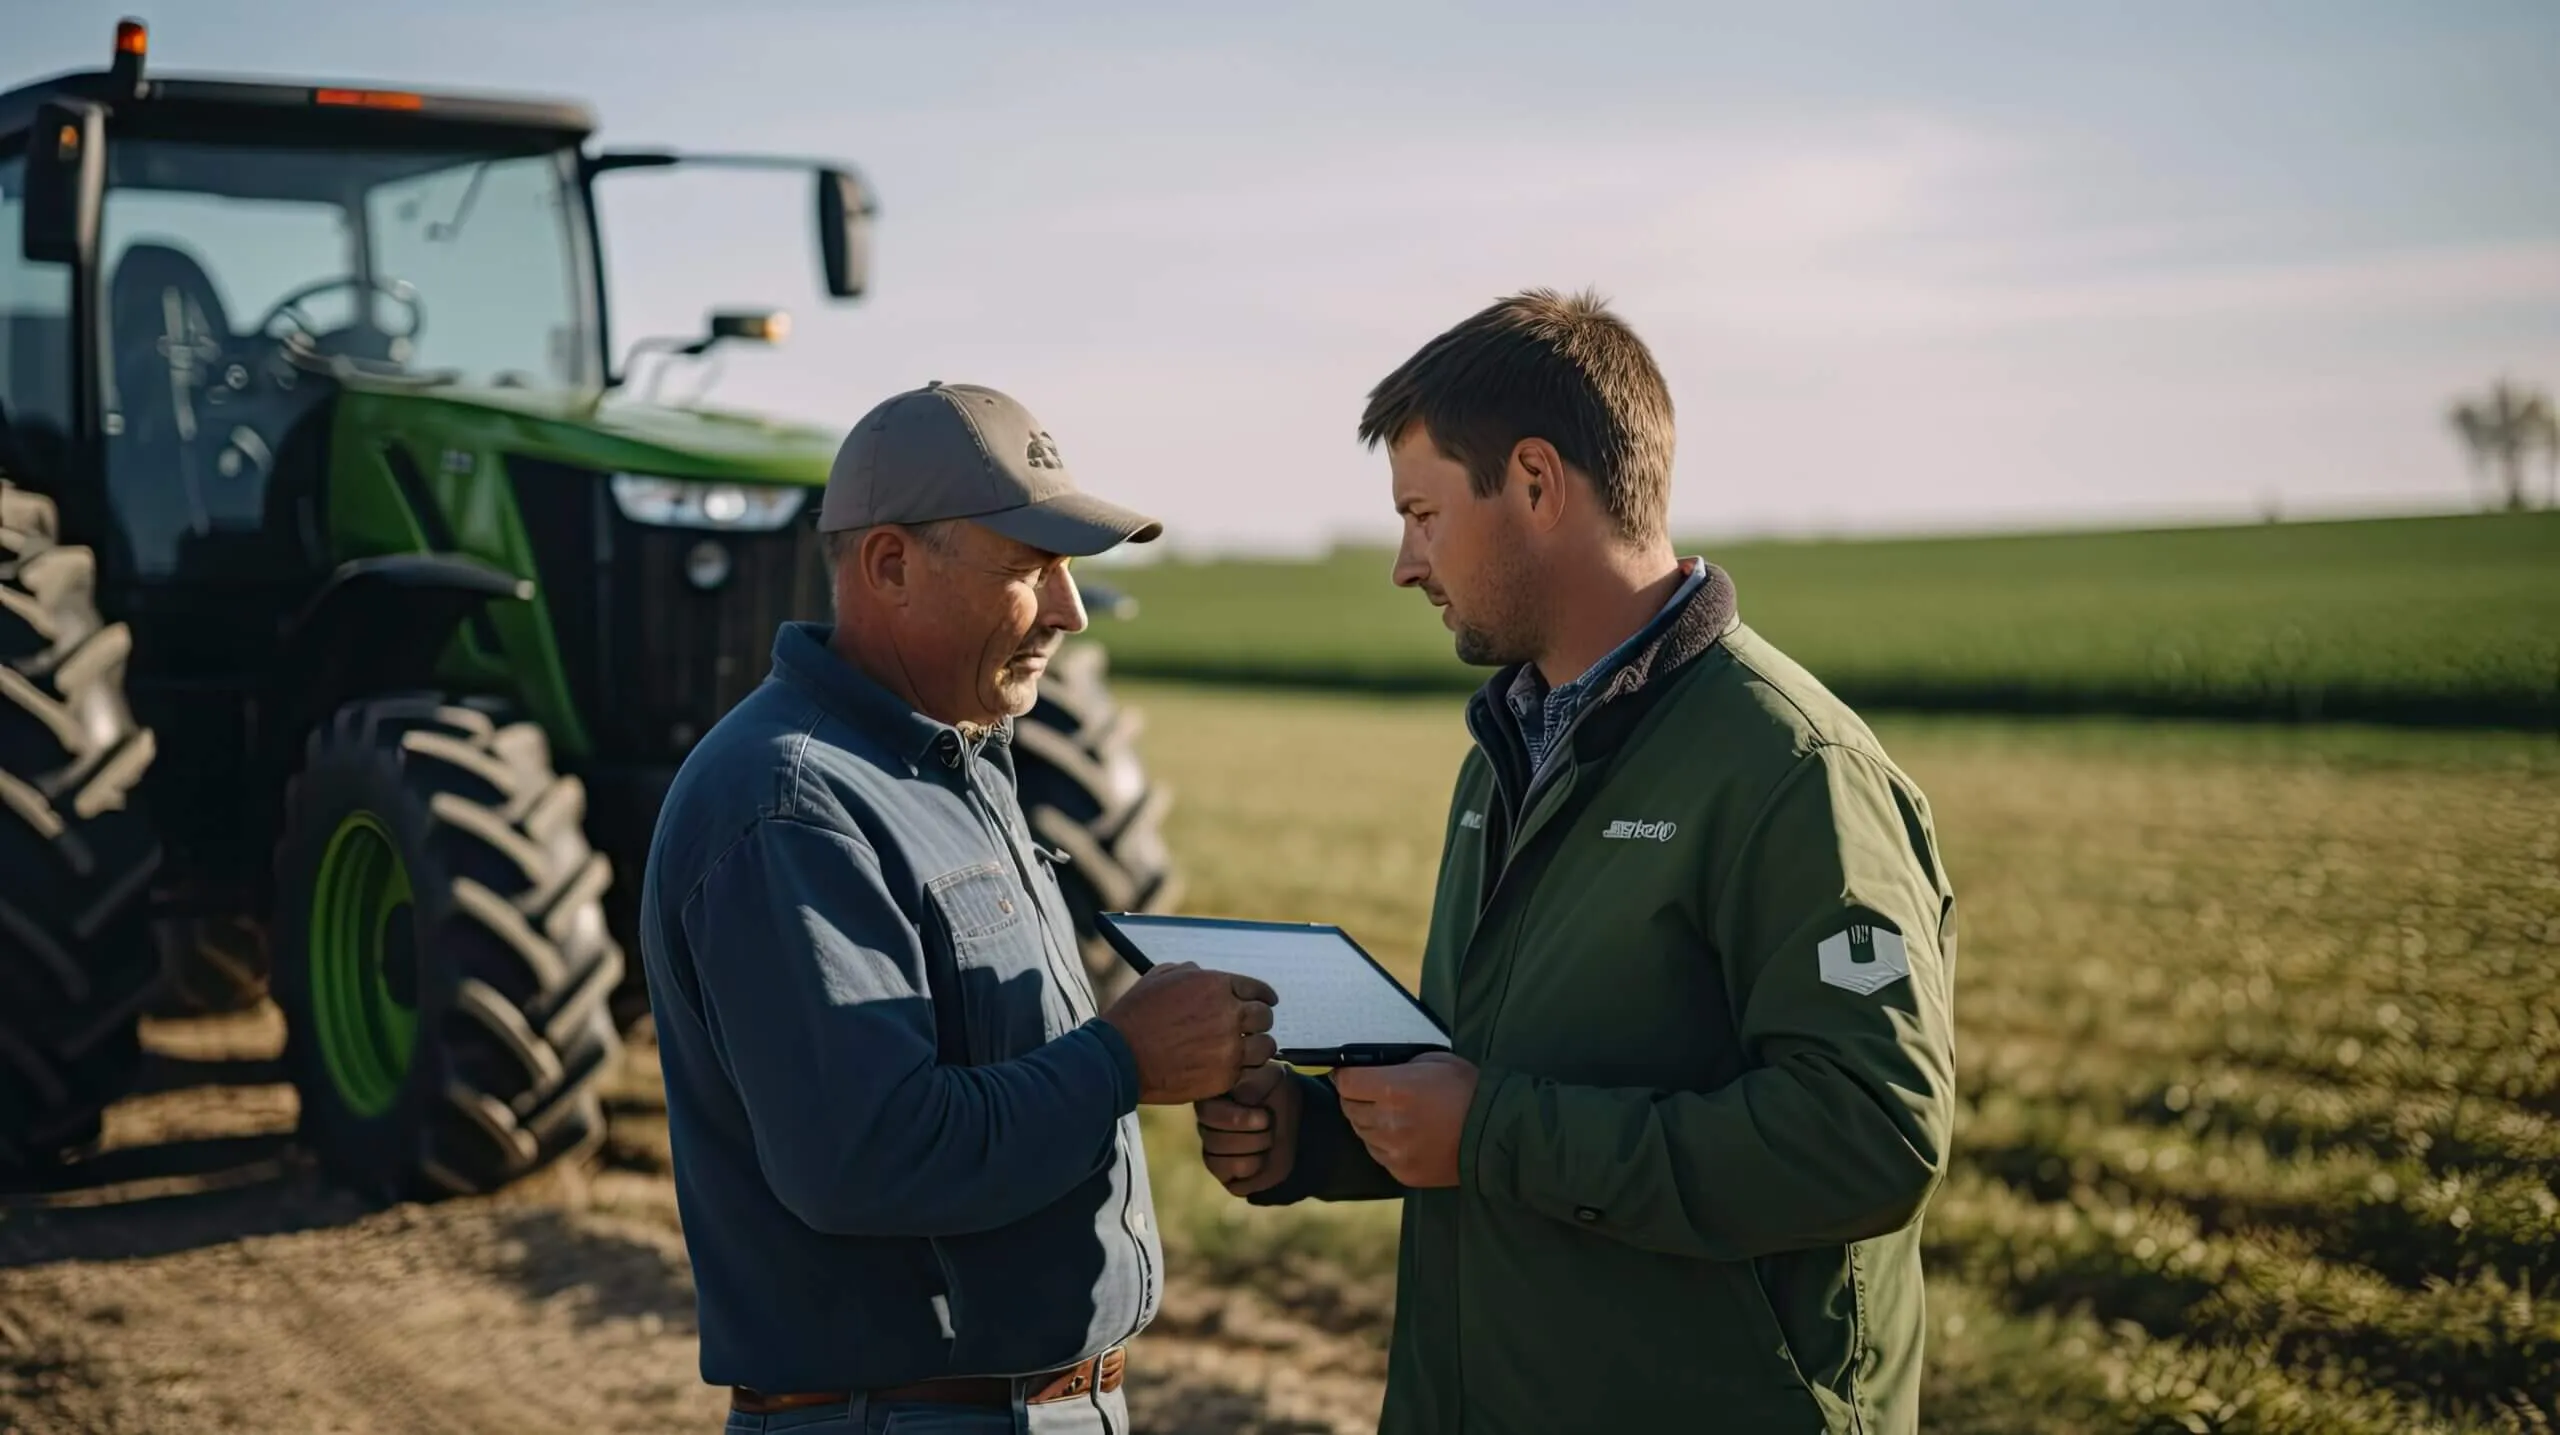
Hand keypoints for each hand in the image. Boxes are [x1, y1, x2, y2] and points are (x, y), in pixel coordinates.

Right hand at [1099, 962, 1278, 1104]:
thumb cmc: (1136, 1014)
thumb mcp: (1161, 977)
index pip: (1258, 989)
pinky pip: (1250, 1073)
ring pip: (1265, 1047)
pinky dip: (1246, 1072)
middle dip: (1259, 1022)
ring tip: (1247, 1052)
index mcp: (1216, 984)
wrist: (1120, 1056)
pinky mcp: (1224, 1076)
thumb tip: (1205, 974)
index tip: (1266, 1002)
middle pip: (1265, 1018)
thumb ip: (1192, 972)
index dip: (1264, 996)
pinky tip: (1235, 1070)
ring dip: (1257, 1048)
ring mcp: (1228, 1046)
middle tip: (1251, 1029)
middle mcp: (1228, 1013)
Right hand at [1195, 1061, 1299, 1196]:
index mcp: (1212, 1096)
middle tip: (1270, 1127)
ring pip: (1218, 1159)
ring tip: (1269, 1139)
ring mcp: (1210, 1147)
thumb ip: (1256, 1082)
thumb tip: (1240, 1097)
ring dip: (1254, 1150)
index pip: (1207, 1112)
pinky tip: (1262, 1157)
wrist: (1296, 1121)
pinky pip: (1225, 1172)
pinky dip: (1251, 1167)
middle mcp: (1206, 1123)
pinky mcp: (1221, 1169)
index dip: (1237, 1119)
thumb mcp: (1274, 1078)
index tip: (1265, 1118)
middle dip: (1253, 1137)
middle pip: (1213, 1139)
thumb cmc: (1279, 1093)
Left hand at [1333, 1052, 1477, 1188]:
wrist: (1495, 1134)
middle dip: (1357, 1098)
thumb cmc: (1467, 1090)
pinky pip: (1377, 1155)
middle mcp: (1388, 1122)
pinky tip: (1403, 1135)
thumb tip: (1373, 1068)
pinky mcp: (1402, 1173)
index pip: (1346, 1082)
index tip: (1348, 1074)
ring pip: (1361, 1133)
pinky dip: (1383, 1144)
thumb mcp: (1434, 1061)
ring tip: (1392, 1114)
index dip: (1345, 1076)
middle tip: (1372, 1093)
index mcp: (1394, 1090)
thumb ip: (1398, 1065)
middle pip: (1349, 1109)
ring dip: (1369, 1122)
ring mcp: (1394, 1151)